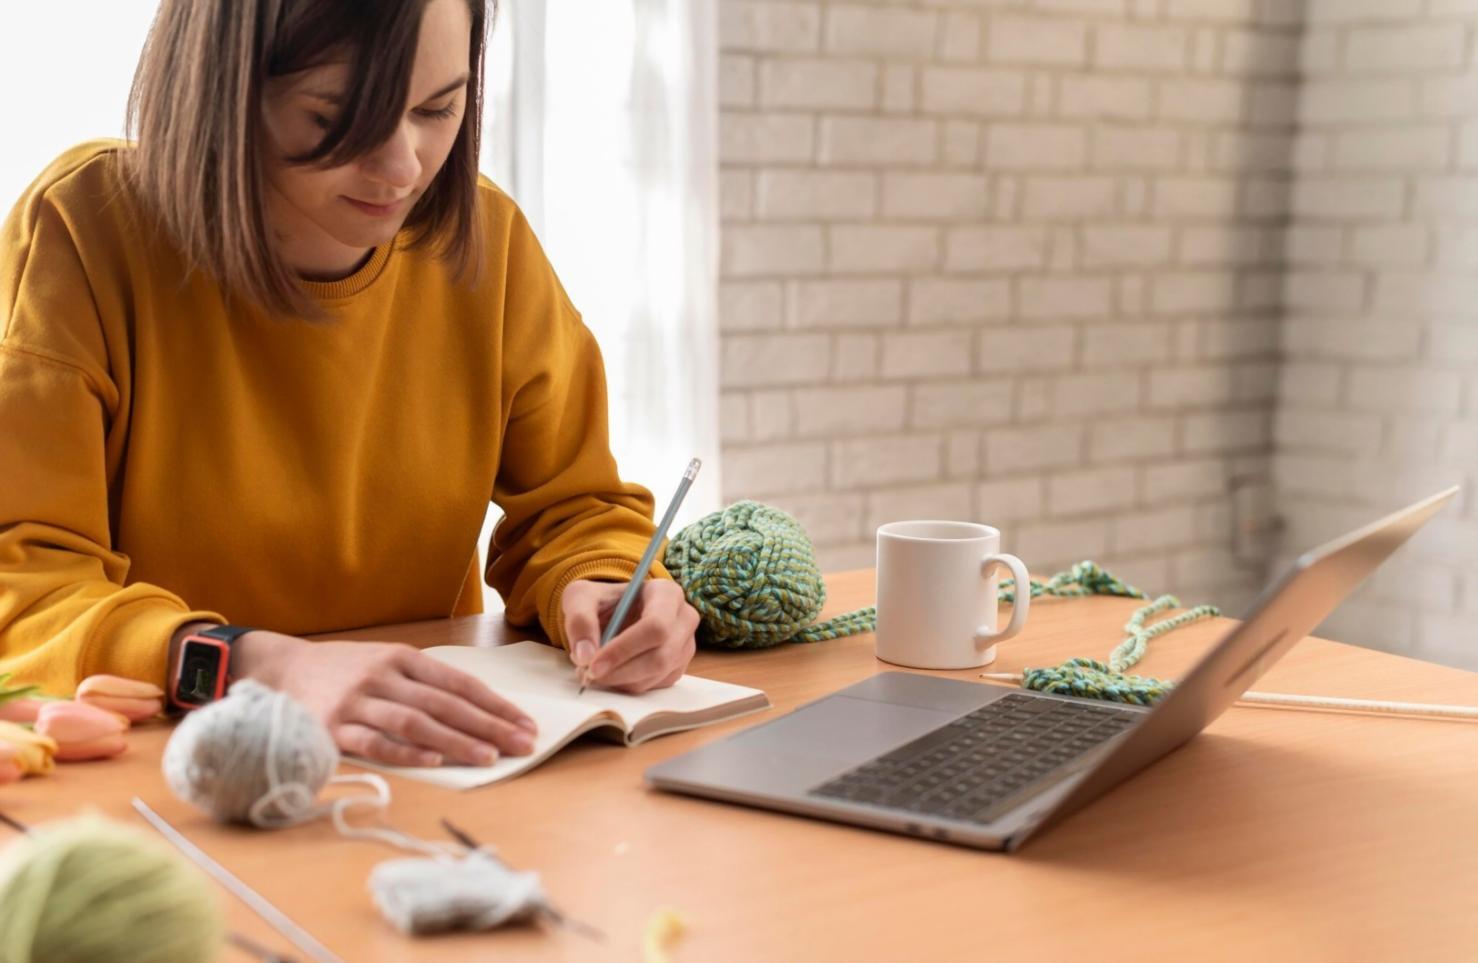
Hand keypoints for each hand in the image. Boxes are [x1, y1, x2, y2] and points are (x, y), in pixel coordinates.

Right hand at [174, 623, 537, 767]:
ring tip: (487, 757)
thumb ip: (426, 682)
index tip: (525, 725)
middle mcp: (384, 676)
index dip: (495, 705)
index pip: (460, 683)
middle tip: (521, 744)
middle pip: (444, 703)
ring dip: (455, 740)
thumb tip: (481, 710)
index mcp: (403, 658)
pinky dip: (404, 751)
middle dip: (488, 725)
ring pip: (415, 721)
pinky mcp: (331, 726)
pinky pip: (373, 741)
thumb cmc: (346, 671)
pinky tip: (432, 761)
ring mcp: (357, 701)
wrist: (281, 669)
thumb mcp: (387, 663)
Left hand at [561, 579, 698, 693]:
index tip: (593, 664)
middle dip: (621, 671)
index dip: (624, 649)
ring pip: (657, 674)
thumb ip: (580, 620)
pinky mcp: (676, 668)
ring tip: (592, 671)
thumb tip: (585, 656)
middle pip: (660, 656)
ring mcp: (684, 646)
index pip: (655, 626)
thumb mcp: (581, 598)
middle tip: (588, 675)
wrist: (611, 613)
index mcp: (667, 593)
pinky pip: (654, 686)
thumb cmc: (600, 601)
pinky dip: (626, 686)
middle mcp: (684, 619)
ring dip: (620, 680)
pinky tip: (609, 673)